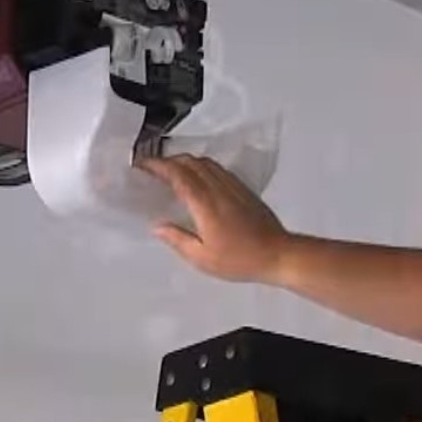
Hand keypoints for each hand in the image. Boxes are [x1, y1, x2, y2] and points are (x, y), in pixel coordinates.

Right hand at [138, 155, 293, 283]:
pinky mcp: (243, 189)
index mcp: (205, 204)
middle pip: (191, 163)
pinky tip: (198, 178)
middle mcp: (218, 188)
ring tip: (172, 171)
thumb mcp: (202, 258)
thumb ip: (178, 239)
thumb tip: (157, 226)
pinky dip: (202, 167)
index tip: (142, 165)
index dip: (158, 166)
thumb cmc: (239, 260)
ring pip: (206, 163)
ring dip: (186, 161)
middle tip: (153, 169)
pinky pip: (218, 169)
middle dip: (169, 161)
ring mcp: (233, 186)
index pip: (178, 175)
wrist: (278, 254)